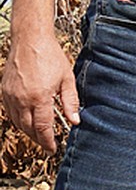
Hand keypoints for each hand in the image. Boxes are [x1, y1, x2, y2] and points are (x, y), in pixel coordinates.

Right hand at [2, 31, 79, 151]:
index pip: (42, 127)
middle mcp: (22, 99)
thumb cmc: (51, 57)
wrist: (30, 40)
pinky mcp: (4, 91)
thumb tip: (75, 121)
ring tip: (39, 135)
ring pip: (17, 122)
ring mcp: (10, 95)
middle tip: (48, 145)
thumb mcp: (67, 79)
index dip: (48, 141)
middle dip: (38, 139)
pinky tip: (27, 121)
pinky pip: (10, 112)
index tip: (53, 149)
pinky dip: (18, 120)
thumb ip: (70, 102)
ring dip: (28, 131)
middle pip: (28, 128)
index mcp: (39, 97)